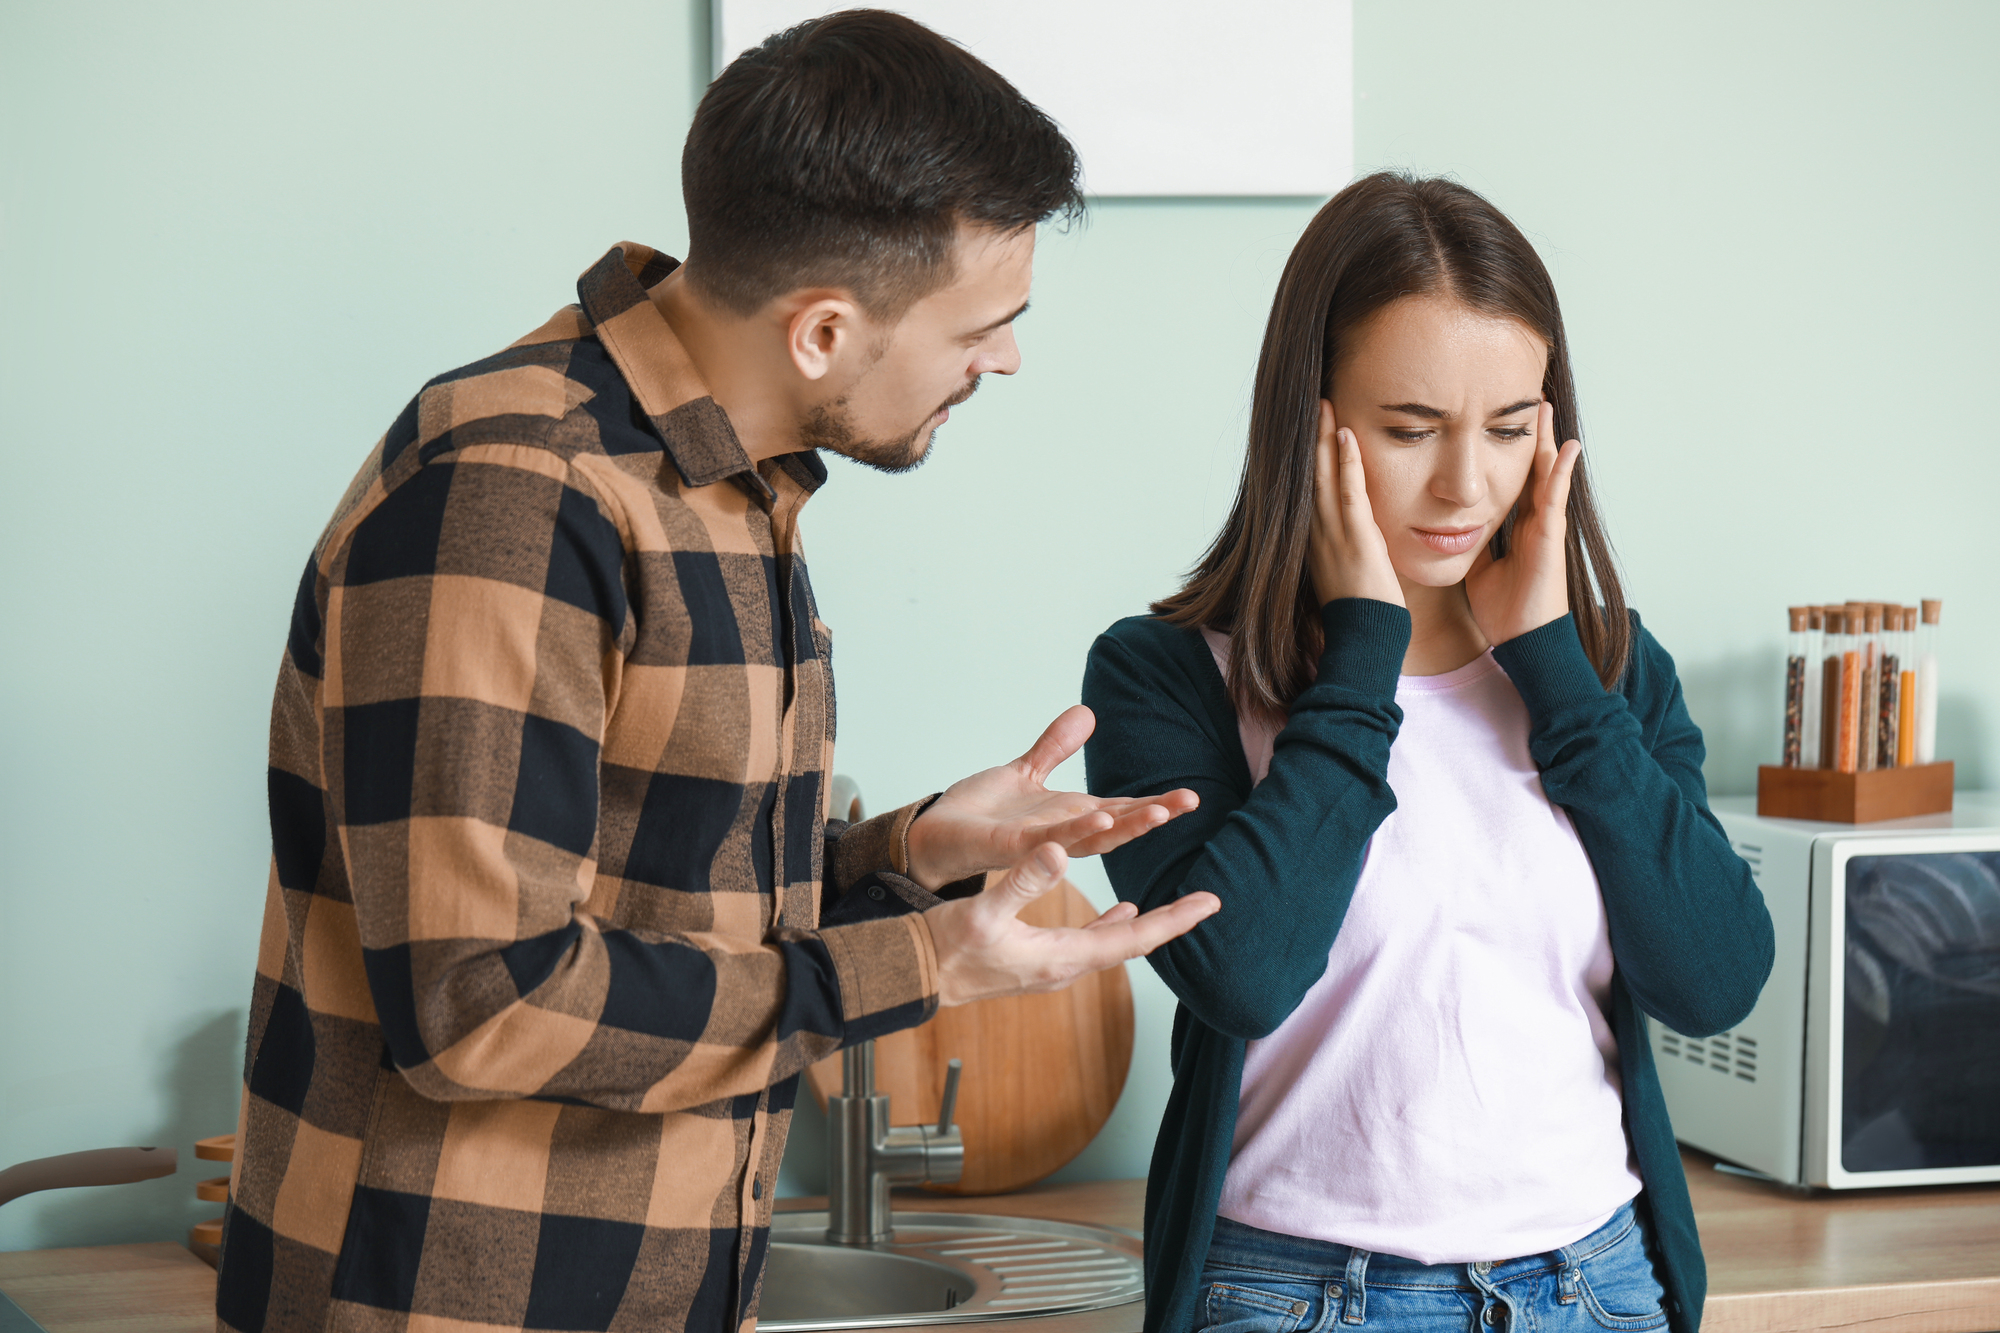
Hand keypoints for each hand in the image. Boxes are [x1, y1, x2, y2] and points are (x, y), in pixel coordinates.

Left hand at [904, 706, 1198, 890]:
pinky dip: (1074, 830)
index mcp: (1068, 817)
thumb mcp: (1024, 772)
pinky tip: (1098, 818)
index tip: (1191, 796)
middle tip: (1190, 802)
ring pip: (1090, 838)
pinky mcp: (1010, 847)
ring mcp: (1038, 844)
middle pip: (1117, 826)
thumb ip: (1055, 747)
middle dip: (1153, 815)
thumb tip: (1087, 712)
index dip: (1155, 804)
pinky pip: (1048, 840)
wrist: (934, 838)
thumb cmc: (979, 813)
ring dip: (1123, 826)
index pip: (1121, 809)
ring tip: (1156, 812)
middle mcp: (1060, 834)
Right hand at [925, 842, 1220, 1005]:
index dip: (1173, 919)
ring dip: (1146, 924)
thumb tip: (1059, 850)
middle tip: (1209, 902)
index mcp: (1061, 956)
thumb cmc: (946, 948)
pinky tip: (1119, 912)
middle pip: (1133, 943)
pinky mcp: (1039, 961)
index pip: (1133, 938)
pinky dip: (1113, 925)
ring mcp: (1052, 967)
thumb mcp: (984, 909)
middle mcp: (1065, 967)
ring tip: (1176, 908)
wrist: (915, 979)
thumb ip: (1022, 880)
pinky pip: (1091, 943)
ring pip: (1114, 943)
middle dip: (1171, 921)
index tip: (1210, 903)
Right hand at [1308, 400, 1403, 606]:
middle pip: (1310, 475)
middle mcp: (1317, 533)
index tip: (1313, 429)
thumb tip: (1362, 536)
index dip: (1310, 458)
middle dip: (1311, 438)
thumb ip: (1353, 549)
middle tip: (1313, 403)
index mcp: (1315, 541)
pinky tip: (1346, 436)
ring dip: (1324, 439)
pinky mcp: (1355, 539)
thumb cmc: (1363, 614)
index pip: (1309, 490)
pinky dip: (1346, 463)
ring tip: (1324, 404)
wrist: (1365, 638)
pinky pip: (1348, 493)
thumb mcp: (1349, 574)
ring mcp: (1333, 535)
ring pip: (1324, 477)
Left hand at [1464, 400, 1579, 644]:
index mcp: (1517, 529)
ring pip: (1546, 475)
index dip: (1505, 455)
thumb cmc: (1505, 610)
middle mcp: (1534, 522)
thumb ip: (1473, 546)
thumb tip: (1451, 531)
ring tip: (1545, 409)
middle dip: (1528, 438)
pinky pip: (1556, 497)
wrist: (1523, 640)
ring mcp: (1546, 527)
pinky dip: (1562, 471)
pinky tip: (1568, 446)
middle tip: (1529, 403)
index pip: (1512, 482)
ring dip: (1547, 442)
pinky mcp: (1551, 537)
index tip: (1497, 427)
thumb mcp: (1480, 569)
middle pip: (1531, 470)